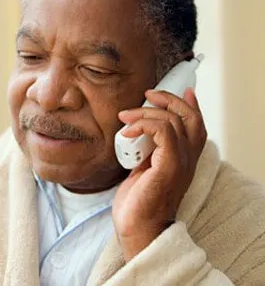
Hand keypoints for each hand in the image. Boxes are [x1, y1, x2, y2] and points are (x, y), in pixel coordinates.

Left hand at [113, 88, 206, 260]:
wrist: (137, 228)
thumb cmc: (137, 202)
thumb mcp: (143, 169)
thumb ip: (148, 150)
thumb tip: (138, 132)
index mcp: (181, 159)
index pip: (195, 125)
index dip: (188, 105)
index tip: (171, 92)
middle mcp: (186, 159)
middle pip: (190, 117)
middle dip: (169, 99)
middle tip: (147, 95)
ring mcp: (179, 162)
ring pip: (173, 121)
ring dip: (146, 113)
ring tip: (125, 117)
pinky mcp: (169, 166)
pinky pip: (164, 131)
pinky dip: (145, 124)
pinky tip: (127, 131)